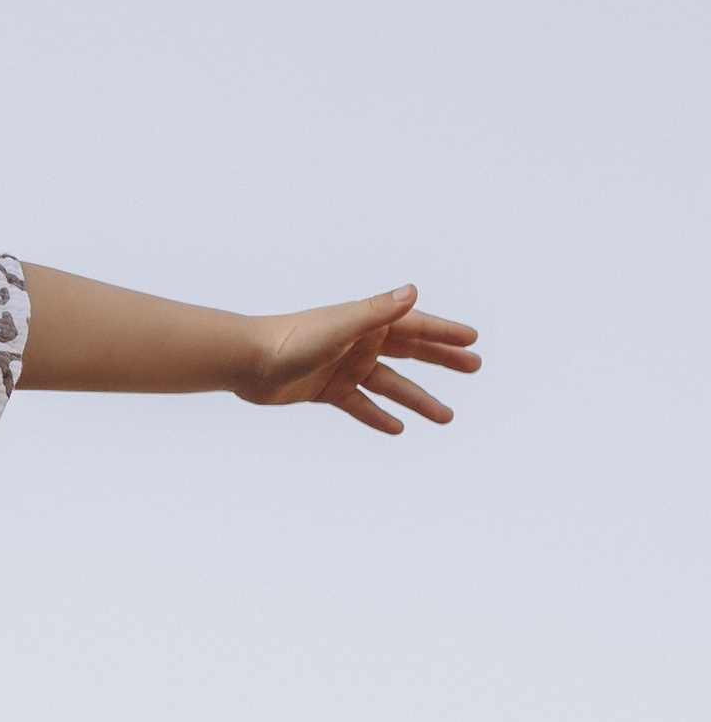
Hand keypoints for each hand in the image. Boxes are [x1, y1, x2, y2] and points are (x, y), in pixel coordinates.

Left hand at [230, 287, 478, 434]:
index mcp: (367, 324)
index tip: (473, 339)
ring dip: (418, 399)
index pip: (416, 327)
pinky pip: (361, 405)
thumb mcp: (340, 327)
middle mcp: (359, 343)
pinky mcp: (327, 389)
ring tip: (447, 416)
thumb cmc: (290, 340)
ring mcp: (345, 367)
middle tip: (474, 366)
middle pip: (411, 352)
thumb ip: (376, 312)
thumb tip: (413, 292)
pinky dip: (378, 416)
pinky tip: (398, 429)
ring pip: (391, 385)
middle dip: (442, 359)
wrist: (246, 361)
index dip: (445, 333)